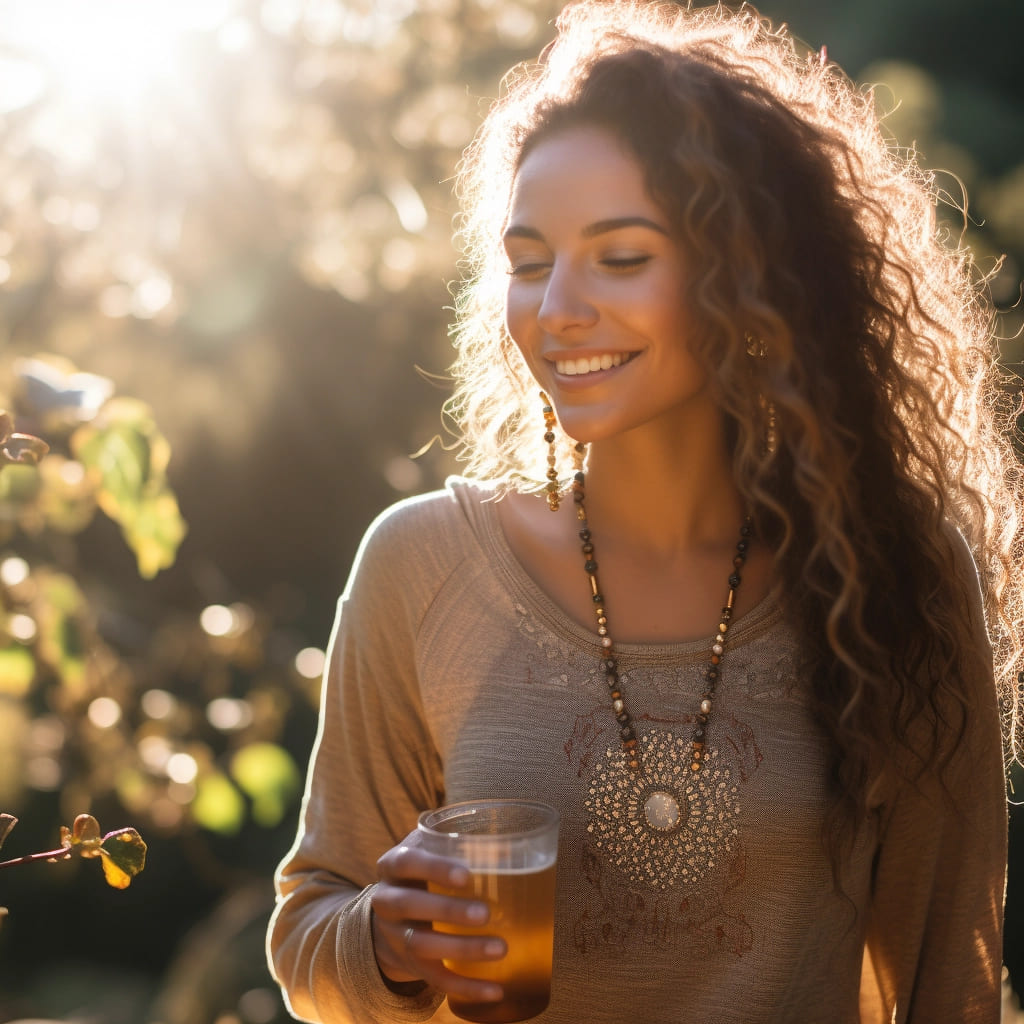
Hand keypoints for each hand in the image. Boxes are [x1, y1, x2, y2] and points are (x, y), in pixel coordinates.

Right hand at [371, 833, 506, 1004]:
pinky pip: (435, 979)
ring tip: (500, 948)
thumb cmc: (424, 872)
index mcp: (393, 866)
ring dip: (462, 949)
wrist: (392, 914)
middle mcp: (386, 901)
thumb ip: (461, 845)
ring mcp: (395, 935)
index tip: (466, 875)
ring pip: (422, 945)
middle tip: (485, 913)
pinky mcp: (410, 965)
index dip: (434, 868)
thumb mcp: (431, 851)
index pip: (406, 862)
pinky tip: (495, 989)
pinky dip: (465, 987)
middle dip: (447, 910)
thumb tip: (512, 848)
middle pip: (409, 905)